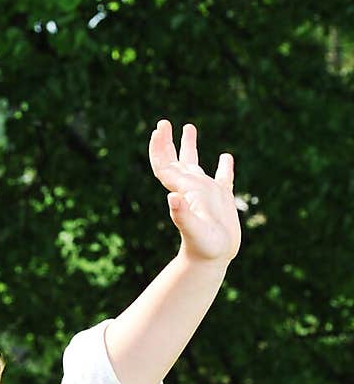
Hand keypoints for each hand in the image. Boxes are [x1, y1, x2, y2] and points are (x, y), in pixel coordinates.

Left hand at [149, 120, 240, 264]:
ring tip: (189, 127)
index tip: (159, 128)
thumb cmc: (203, 248)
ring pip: (196, 165)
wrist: (213, 261)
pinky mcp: (223, 200)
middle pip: (175, 161)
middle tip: (163, 122)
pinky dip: (224, 167)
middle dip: (168, 142)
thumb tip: (172, 197)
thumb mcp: (194, 231)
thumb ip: (182, 215)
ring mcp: (207, 194)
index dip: (160, 147)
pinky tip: (226, 157)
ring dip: (190, 146)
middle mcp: (192, 189)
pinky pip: (223, 178)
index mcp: (183, 191)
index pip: (166, 165)